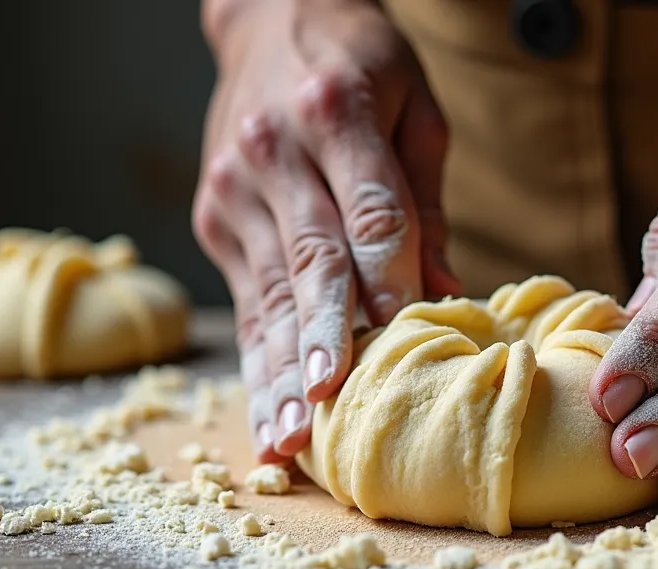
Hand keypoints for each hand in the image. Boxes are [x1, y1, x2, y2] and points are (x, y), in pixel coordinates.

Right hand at [192, 0, 459, 462]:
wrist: (269, 16)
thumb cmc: (360, 63)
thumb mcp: (415, 108)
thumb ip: (423, 201)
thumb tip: (443, 291)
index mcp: (336, 112)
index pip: (370, 210)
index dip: (390, 276)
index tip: (406, 333)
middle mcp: (272, 152)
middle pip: (310, 260)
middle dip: (324, 338)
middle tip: (330, 404)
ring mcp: (233, 189)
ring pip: (268, 293)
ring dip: (280, 370)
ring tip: (288, 437)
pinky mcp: (214, 219)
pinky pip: (246, 300)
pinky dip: (258, 360)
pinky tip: (267, 412)